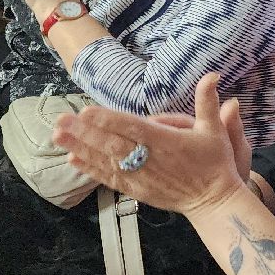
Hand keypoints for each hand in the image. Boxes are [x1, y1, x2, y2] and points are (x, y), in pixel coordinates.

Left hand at [54, 72, 248, 217]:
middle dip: (85, 133)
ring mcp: (141, 177)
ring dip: (81, 148)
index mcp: (167, 142)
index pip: (133, 128)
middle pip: (112, 144)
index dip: (110, 120)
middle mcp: (150, 160)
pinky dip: (91, 169)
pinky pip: (109, 178)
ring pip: (106, 161)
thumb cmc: (214, 163)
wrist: (214, 201)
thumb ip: (208, 101)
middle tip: (61, 120)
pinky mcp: (136, 191)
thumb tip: (212, 74)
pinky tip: (73, 159)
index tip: (87, 111)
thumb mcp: (215, 129)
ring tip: (58, 136)